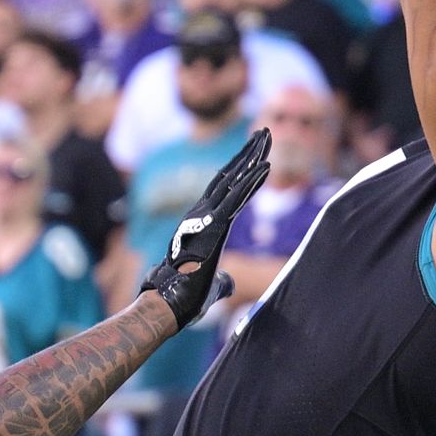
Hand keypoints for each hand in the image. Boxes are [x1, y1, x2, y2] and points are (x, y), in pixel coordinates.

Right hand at [141, 129, 272, 323]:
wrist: (168, 304)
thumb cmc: (185, 297)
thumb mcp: (210, 284)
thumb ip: (222, 279)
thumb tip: (229, 284)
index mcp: (201, 223)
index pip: (223, 189)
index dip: (240, 169)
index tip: (255, 153)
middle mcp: (202, 214)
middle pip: (229, 176)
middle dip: (248, 153)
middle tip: (264, 132)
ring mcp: (207, 218)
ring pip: (234, 180)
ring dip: (253, 156)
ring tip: (267, 135)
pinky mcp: (215, 226)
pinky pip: (237, 199)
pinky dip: (252, 181)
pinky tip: (266, 165)